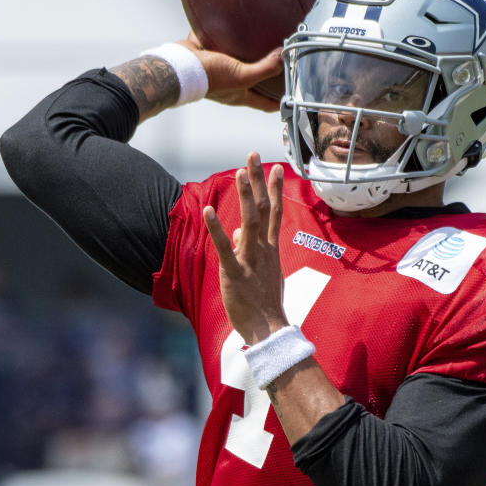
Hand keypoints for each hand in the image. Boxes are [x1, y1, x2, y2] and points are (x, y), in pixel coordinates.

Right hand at [178, 32, 282, 111]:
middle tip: (281, 66)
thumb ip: (264, 69)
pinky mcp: (209, 54)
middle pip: (254, 83)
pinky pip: (222, 44)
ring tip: (262, 42)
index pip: (265, 104)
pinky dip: (229, 37)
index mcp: (240, 94)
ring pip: (238, 62)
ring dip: (249, 55)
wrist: (178, 64)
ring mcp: (219, 69)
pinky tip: (237, 27)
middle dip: (267, 77)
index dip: (278, 103)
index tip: (290, 99)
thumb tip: (282, 58)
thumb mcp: (241, 76)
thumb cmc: (207, 78)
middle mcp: (231, 83)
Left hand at [203, 152, 287, 343]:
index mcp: (270, 249)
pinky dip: (216, 229)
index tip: (276, 168)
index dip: (274, 189)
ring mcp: (250, 260)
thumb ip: (251, 249)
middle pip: (263, 208)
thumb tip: (236, 231)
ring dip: (245, 195)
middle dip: (258, 181)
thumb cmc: (265, 303)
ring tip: (239, 172)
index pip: (274, 212)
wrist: (269, 331)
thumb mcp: (263, 272)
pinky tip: (209, 211)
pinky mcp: (235, 273)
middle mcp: (263, 249)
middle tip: (253, 155)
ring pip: (249, 222)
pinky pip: (225, 248)